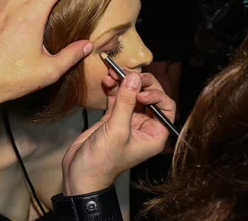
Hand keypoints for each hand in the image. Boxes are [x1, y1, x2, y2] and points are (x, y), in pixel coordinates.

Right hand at [62, 73, 174, 195]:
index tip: (139, 92)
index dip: (156, 95)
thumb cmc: (103, 160)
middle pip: (150, 96)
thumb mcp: (117, 129)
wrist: (80, 173)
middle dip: (139, 83)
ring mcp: (128, 121)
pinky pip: (117, 98)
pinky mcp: (113, 118)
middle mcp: (145, 126)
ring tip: (112, 73)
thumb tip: (134, 77)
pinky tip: (106, 80)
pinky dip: (113, 88)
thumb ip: (126, 102)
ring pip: (132, 94)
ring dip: (124, 82)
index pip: (166, 107)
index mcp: (155, 134)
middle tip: (127, 73)